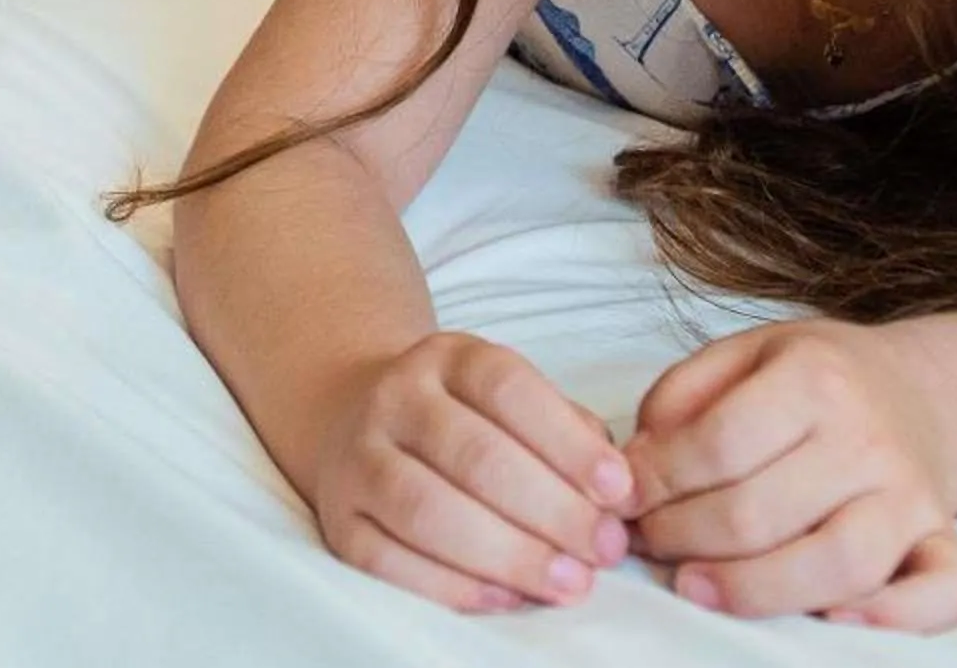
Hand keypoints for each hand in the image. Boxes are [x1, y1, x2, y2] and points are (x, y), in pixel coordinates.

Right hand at [306, 332, 636, 613]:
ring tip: (568, 582)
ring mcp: (358, 459)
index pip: (507, 388)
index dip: (567, 442)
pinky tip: (506, 599)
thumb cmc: (463, 420)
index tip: (618, 490)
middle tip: (603, 551)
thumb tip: (615, 491)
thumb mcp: (511, 399)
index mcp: (447, 358)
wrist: (355, 423)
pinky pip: (388, 562)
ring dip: (507, 554)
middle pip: (473, 455)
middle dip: (551, 510)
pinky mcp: (338, 522)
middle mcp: (395, 399)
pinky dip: (452, 587)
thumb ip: (566, 431)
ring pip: (427, 510)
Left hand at [622, 320, 956, 631]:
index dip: (657, 481)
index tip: (622, 498)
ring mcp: (912, 498)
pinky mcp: (945, 544)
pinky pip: (940, 595)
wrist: (917, 394)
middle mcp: (869, 440)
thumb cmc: (815, 381)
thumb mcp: (744, 354)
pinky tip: (830, 621)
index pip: (720, 444)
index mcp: (816, 378)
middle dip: (683, 538)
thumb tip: (635, 467)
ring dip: (753, 589)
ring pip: (838, 565)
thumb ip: (680, 397)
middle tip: (647, 542)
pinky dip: (893, 620)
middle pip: (762, 513)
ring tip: (695, 587)